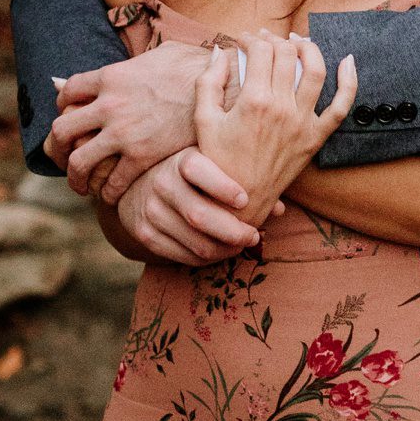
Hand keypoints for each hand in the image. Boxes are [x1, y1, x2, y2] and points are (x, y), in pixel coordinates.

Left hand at [47, 40, 209, 201]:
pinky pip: (113, 180)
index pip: (68, 92)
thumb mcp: (159, 54)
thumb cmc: (196, 67)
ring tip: (80, 185)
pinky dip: (108, 191)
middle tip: (63, 158)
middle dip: (57, 148)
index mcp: (111, 76)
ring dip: (75, 177)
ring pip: (79, 161)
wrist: (223, 86)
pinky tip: (112, 194)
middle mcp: (109, 104)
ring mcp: (124, 132)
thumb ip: (136, 61)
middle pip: (62, 130)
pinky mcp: (143, 156)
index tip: (69, 117)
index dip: (63, 107)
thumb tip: (132, 60)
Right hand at [116, 151, 262, 264]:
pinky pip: (183, 256)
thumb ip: (243, 179)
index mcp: (180, 160)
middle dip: (233, 232)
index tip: (245, 200)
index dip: (223, 187)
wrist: (140, 185)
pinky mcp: (145, 234)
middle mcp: (161, 184)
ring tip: (242, 245)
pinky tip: (222, 252)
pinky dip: (208, 260)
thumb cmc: (192, 173)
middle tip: (254, 236)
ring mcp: (151, 211)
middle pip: (200, 216)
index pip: (198, 170)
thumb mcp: (212, 164)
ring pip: (195, 242)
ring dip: (225, 250)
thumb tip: (279, 209)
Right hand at [194, 31, 357, 207]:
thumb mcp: (204, 121)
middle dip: (274, 40)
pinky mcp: (316, 138)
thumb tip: (217, 52)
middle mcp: (282, 108)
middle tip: (264, 41)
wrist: (240, 200)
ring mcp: (303, 123)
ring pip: (316, 70)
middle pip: (286, 55)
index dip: (250, 39)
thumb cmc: (219, 161)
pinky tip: (347, 61)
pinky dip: (349, 81)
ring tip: (296, 42)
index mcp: (254, 101)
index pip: (260, 51)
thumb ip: (207, 82)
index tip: (242, 41)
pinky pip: (341, 107)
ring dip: (308, 48)